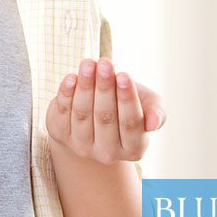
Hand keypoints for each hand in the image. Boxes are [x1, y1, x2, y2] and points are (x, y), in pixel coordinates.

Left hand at [45, 57, 166, 164]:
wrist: (97, 114)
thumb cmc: (126, 106)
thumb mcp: (147, 106)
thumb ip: (156, 111)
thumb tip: (153, 122)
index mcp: (134, 149)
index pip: (130, 123)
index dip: (127, 98)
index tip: (124, 75)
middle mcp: (107, 154)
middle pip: (105, 118)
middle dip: (105, 87)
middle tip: (105, 63)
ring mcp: (81, 147)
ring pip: (82, 114)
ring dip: (85, 86)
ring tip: (88, 63)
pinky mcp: (60, 135)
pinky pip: (61, 113)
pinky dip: (65, 93)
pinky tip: (72, 77)